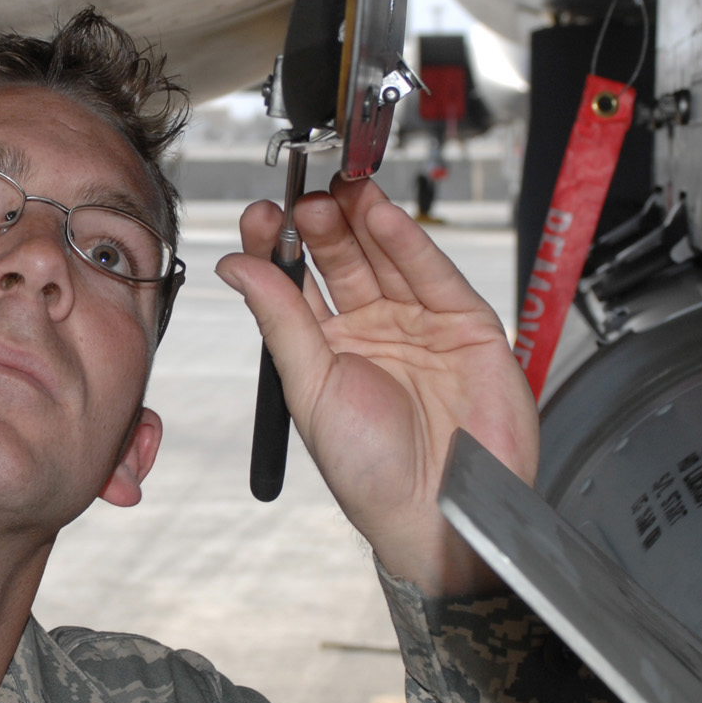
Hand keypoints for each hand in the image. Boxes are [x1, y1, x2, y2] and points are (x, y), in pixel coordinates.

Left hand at [217, 176, 538, 595]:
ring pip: (387, 257)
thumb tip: (235, 266)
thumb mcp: (310, 388)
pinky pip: (434, 274)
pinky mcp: (466, 325)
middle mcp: (373, 331)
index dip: (279, 246)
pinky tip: (379, 214)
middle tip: (300, 194)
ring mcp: (419, 325)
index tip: (259, 215)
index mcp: (327, 350)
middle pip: (342, 260)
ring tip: (335, 189)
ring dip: (360, 220)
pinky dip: (408, 242)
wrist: (437, 513)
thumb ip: (280, 318)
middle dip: (320, 224)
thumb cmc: (371, 473)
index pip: (297, 281)